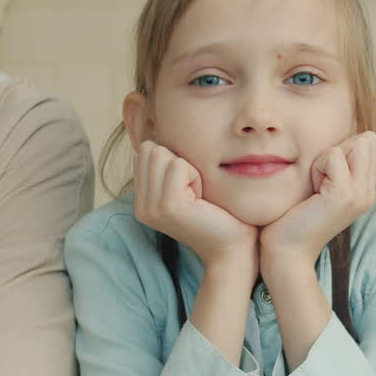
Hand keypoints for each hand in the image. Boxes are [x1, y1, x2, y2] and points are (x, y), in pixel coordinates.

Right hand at [133, 141, 257, 270]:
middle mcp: (141, 205)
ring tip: (199, 196)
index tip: (190, 188)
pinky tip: (202, 200)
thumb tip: (158, 126)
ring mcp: (151, 207)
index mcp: (142, 200)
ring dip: (189, 169)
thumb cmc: (220, 213)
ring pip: (162, 153)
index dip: (174, 160)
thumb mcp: (188, 186)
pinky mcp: (168, 205)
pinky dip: (196, 176)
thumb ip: (170, 165)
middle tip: (196, 191)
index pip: (145, 151)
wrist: (235, 248)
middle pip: (150, 149)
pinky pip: (179, 165)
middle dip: (179, 161)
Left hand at [259, 132, 375, 272]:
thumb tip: (349, 139)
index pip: (371, 144)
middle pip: (366, 141)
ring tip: (316, 186)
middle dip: (336, 150)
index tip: (325, 176)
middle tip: (319, 182)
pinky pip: (334, 155)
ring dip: (326, 158)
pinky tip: (312, 191)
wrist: (288, 251)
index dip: (344, 148)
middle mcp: (369, 192)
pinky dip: (318, 166)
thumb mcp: (322, 185)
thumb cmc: (296, 216)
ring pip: (354, 144)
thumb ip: (338, 164)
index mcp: (366, 189)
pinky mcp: (344, 195)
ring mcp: (360, 194)